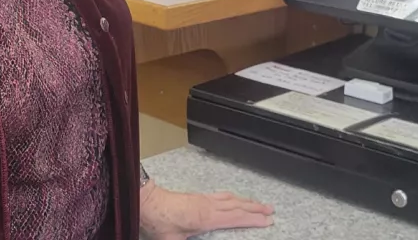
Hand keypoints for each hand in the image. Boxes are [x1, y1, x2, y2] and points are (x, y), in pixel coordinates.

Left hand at [140, 182, 273, 238]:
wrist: (145, 201)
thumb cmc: (158, 222)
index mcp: (205, 218)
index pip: (235, 218)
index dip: (253, 219)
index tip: (268, 221)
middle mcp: (207, 205)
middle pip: (237, 206)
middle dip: (255, 208)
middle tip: (272, 210)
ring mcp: (203, 199)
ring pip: (230, 199)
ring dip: (246, 201)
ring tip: (260, 203)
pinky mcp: (197, 197)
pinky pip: (220, 195)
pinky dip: (232, 197)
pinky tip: (234, 197)